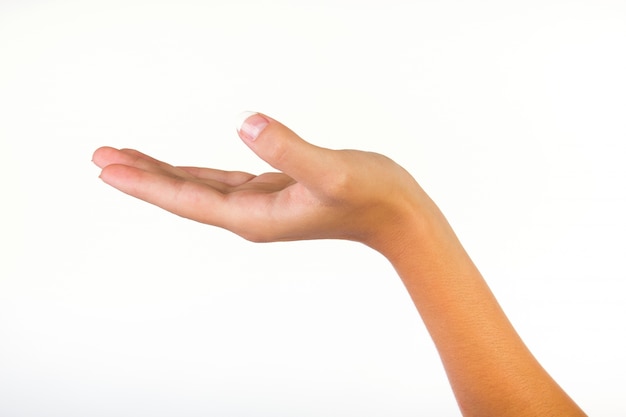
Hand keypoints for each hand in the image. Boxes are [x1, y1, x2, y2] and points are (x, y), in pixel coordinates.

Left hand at [93, 113, 431, 250]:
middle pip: (183, 194)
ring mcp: (260, 204)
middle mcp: (250, 215)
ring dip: (163, 172)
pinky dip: (195, 172)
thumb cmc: (371, 197)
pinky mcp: (273, 190)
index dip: (145, 180)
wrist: (398, 216)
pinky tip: (182, 168)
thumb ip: (290, 149)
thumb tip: (246, 122)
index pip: (187, 197)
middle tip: (100, 156)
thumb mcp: (332, 172)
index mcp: (254, 216)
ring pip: (199, 187)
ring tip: (128, 159)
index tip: (106, 166)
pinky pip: (222, 181)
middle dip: (141, 175)